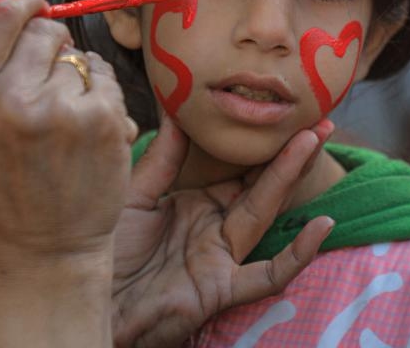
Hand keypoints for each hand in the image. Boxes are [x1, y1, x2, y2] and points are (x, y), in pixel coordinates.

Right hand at [0, 0, 136, 346]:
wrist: (40, 252)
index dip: (22, 1)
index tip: (33, 9)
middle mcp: (8, 100)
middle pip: (43, 28)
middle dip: (49, 47)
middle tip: (43, 90)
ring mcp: (59, 111)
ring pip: (78, 55)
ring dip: (76, 76)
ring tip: (60, 123)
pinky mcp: (101, 123)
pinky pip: (104, 80)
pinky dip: (100, 99)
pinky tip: (84, 135)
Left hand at [111, 116, 335, 347]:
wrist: (88, 297)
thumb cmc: (105, 251)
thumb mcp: (133, 196)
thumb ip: (160, 159)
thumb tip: (177, 111)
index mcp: (198, 205)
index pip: (239, 170)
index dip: (262, 144)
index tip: (282, 111)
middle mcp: (216, 229)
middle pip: (262, 186)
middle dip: (291, 153)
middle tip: (319, 119)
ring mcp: (222, 258)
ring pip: (265, 213)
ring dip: (290, 177)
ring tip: (313, 140)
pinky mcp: (221, 289)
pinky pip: (267, 275)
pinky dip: (296, 255)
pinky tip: (321, 227)